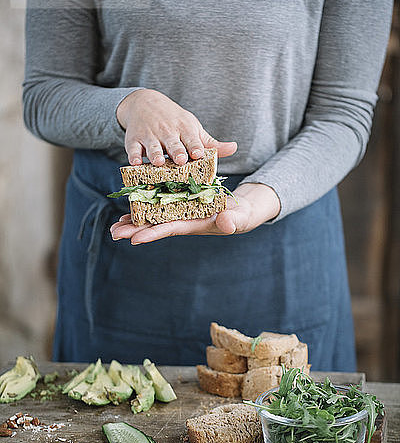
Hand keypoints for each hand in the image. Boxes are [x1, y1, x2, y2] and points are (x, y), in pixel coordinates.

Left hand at [110, 183, 280, 244]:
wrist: (243, 210)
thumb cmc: (243, 215)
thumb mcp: (241, 217)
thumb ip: (233, 220)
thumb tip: (225, 223)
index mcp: (195, 224)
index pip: (171, 229)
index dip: (153, 233)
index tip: (135, 239)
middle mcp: (184, 220)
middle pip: (156, 225)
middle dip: (135, 230)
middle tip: (113, 233)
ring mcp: (182, 212)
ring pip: (154, 217)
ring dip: (135, 221)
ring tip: (115, 226)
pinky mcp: (182, 203)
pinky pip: (160, 204)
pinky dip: (145, 205)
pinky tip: (131, 205)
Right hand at [117, 89, 236, 165]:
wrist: (145, 102)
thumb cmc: (175, 121)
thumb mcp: (193, 127)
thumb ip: (211, 143)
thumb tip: (234, 148)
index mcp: (184, 129)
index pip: (191, 139)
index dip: (195, 147)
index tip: (198, 154)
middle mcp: (167, 132)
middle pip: (173, 143)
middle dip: (176, 151)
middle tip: (180, 160)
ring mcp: (150, 135)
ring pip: (153, 147)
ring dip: (155, 154)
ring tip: (158, 162)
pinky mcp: (134, 139)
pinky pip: (133, 148)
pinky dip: (133, 155)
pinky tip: (135, 163)